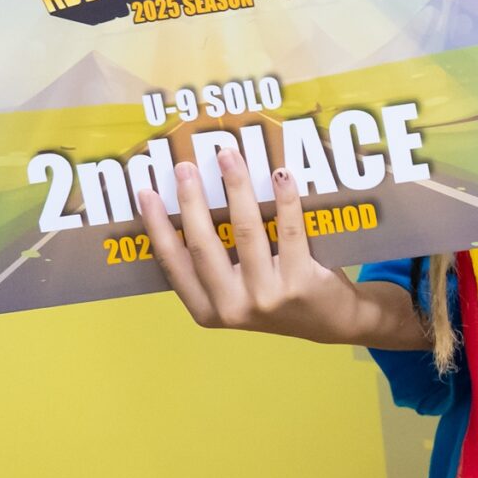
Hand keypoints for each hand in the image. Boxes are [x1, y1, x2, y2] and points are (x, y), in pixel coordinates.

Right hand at [134, 146, 404, 345]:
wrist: (332, 321)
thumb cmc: (277, 296)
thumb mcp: (237, 292)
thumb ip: (214, 263)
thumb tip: (189, 201)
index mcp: (208, 310)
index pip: (174, 264)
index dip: (157, 227)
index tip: (146, 193)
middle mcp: (233, 308)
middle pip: (203, 245)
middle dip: (191, 200)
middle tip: (185, 165)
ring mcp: (267, 297)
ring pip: (246, 231)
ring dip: (236, 186)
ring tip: (229, 155)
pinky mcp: (302, 283)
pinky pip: (289, 231)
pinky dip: (284, 199)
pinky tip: (280, 174)